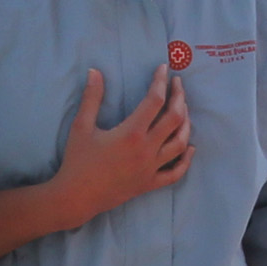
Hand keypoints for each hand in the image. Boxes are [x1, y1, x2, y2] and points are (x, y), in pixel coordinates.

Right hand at [54, 68, 190, 224]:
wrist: (77, 197)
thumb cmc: (77, 161)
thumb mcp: (81, 126)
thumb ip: (91, 97)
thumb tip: (95, 71)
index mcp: (131, 133)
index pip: (155, 100)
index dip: (161, 81)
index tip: (164, 69)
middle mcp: (146, 150)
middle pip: (175, 118)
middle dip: (179, 97)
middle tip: (177, 84)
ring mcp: (150, 168)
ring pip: (180, 143)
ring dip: (186, 123)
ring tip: (183, 109)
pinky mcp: (150, 184)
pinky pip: (176, 173)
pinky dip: (186, 160)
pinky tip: (189, 147)